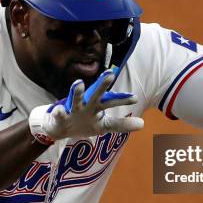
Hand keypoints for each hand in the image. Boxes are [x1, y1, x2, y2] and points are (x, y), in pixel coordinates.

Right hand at [29, 69, 143, 143]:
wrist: (60, 128)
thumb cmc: (84, 122)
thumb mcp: (103, 125)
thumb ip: (121, 124)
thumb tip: (143, 123)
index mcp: (97, 107)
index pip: (112, 102)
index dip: (122, 100)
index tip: (135, 98)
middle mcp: (86, 105)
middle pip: (95, 94)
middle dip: (102, 85)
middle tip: (110, 74)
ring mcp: (73, 109)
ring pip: (75, 99)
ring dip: (77, 92)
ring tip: (79, 83)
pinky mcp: (60, 116)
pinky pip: (59, 114)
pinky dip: (59, 112)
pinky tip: (60, 109)